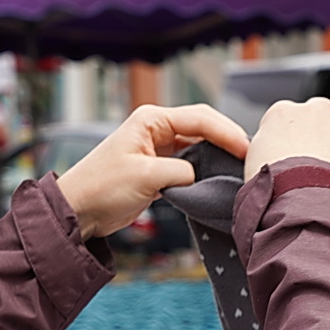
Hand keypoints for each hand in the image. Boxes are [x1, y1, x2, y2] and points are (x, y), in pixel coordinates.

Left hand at [56, 104, 249, 240]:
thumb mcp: (146, 176)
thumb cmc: (102, 188)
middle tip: (251, 158)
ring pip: (202, 146)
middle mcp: (158, 129)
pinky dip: (209, 170)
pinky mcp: (161, 168)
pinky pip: (194, 164)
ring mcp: (161, 148)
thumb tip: (201, 176)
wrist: (78, 211)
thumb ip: (181, 171)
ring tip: (241, 169)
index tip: (247, 150)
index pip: (201, 118)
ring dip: (220, 156)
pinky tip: (222, 180)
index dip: (228, 133)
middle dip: (229, 140)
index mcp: (152, 120)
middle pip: (205, 127)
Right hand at [246, 97, 329, 186]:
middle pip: (324, 109)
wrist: (293, 197)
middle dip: (325, 127)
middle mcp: (314, 112)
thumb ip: (266, 146)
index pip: (293, 112)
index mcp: (283, 113)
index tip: (297, 148)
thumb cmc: (270, 183)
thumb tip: (269, 155)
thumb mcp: (254, 158)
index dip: (297, 131)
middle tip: (321, 154)